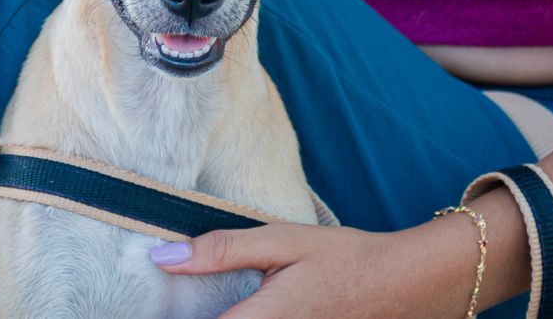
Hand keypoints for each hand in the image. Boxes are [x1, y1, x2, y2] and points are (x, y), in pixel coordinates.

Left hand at [149, 221, 478, 318]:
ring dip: (222, 317)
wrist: (407, 284)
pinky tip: (245, 308)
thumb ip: (222, 251)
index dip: (169, 316)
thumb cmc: (346, 258)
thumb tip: (163, 257)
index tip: (145, 307)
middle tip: (178, 302)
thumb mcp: (283, 241)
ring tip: (217, 302)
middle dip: (201, 316)